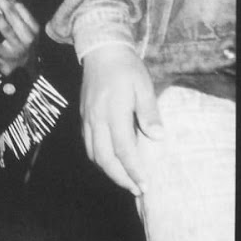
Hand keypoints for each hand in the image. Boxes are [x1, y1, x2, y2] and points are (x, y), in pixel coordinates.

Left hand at [0, 0, 39, 77]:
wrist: (25, 71)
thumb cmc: (23, 46)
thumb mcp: (27, 31)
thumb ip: (19, 16)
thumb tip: (6, 0)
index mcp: (33, 27)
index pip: (21, 9)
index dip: (8, 0)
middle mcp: (27, 36)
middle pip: (13, 15)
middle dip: (1, 1)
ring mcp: (18, 46)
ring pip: (6, 29)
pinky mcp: (7, 56)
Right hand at [81, 44, 162, 195]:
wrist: (101, 51)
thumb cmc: (126, 68)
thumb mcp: (143, 86)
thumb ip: (149, 112)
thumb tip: (158, 137)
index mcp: (113, 111)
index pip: (123, 149)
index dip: (134, 170)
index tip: (145, 185)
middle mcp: (96, 118)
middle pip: (104, 158)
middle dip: (121, 178)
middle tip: (137, 189)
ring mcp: (87, 118)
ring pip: (93, 154)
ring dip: (109, 171)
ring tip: (126, 180)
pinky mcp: (83, 116)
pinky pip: (88, 144)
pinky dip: (99, 158)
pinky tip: (111, 161)